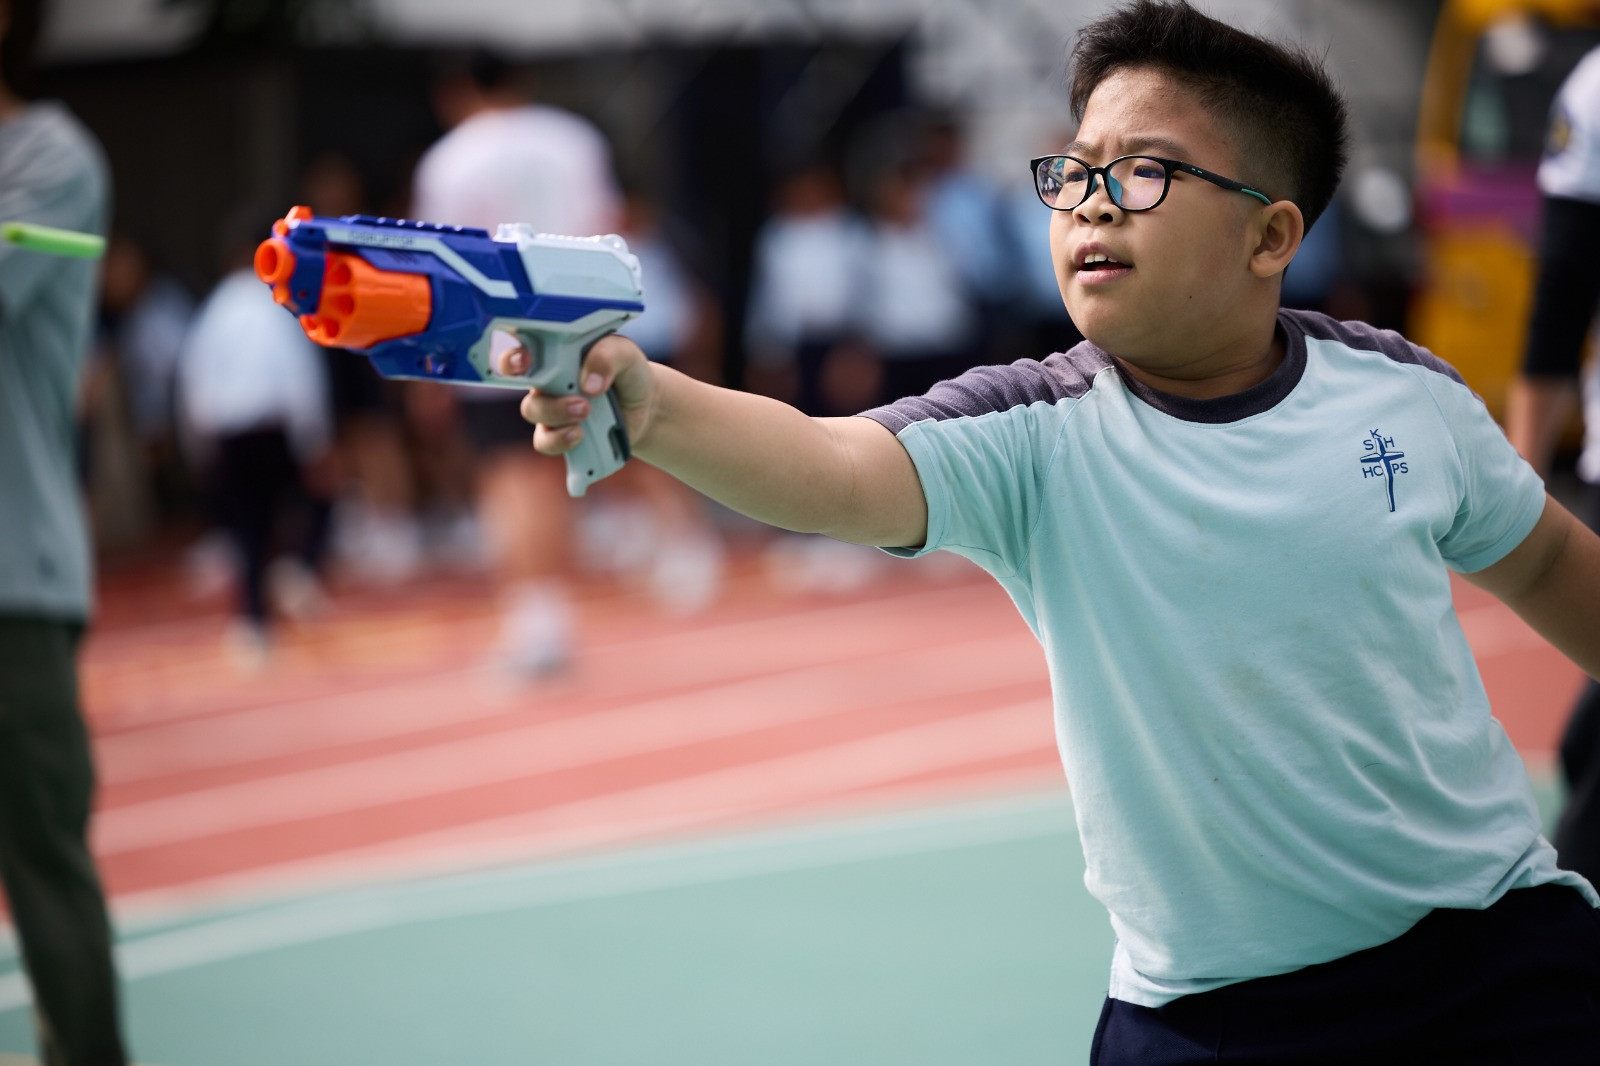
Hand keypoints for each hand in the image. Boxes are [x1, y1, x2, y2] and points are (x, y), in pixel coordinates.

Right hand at [493, 333, 655, 457]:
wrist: (645, 407)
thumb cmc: (628, 371)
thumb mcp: (624, 354)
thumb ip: (606, 358)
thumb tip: (587, 385)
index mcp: (555, 349)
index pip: (522, 345)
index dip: (514, 353)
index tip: (525, 360)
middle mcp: (546, 377)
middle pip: (518, 379)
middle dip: (530, 382)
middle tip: (562, 386)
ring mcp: (550, 406)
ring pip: (532, 411)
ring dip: (555, 411)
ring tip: (585, 410)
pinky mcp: (559, 433)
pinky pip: (545, 441)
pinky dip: (559, 440)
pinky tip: (579, 434)